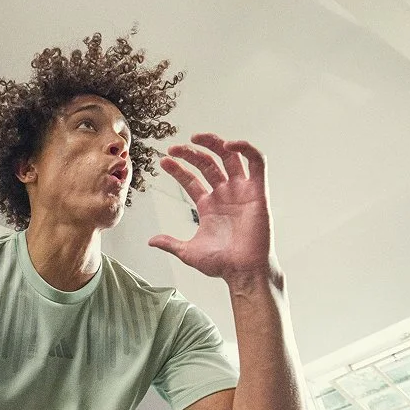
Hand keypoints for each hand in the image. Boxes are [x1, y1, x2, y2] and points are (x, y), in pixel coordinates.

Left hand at [148, 133, 276, 283]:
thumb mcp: (188, 252)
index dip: (178, 169)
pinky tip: (230, 145)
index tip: (163, 161)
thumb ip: (170, 243)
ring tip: (197, 137)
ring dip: (215, 144)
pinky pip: (257, 163)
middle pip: (208, 164)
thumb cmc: (221, 264)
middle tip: (174, 148)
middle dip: (191, 153)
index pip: (192, 180)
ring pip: (230, 158)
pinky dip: (246, 149)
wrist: (243, 272)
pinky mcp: (258, 192)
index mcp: (209, 206)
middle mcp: (225, 195)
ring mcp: (241, 191)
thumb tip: (151, 241)